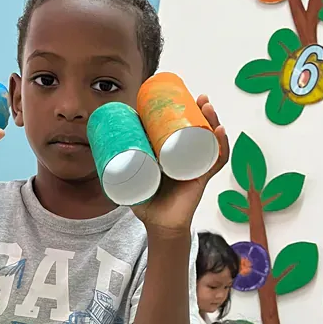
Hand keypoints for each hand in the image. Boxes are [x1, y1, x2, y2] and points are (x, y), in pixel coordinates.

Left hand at [132, 96, 228, 234]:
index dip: (186, 111)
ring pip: (210, 140)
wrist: (159, 227)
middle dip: (202, 111)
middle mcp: (188, 158)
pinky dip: (221, 147)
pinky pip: (216, 161)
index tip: (180, 96)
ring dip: (213, 121)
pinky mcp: (202, 179)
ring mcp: (197, 167)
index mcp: (174, 155)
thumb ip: (122, 165)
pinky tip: (220, 132)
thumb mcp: (134, 178)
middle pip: (201, 130)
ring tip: (207, 106)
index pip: (184, 129)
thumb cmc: (148, 204)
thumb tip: (101, 144)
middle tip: (198, 97)